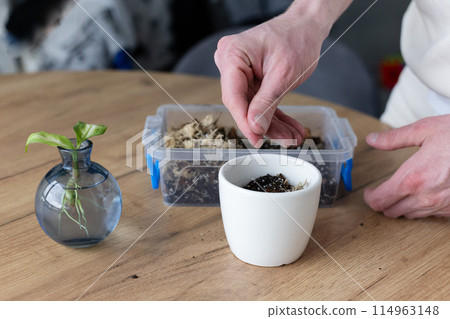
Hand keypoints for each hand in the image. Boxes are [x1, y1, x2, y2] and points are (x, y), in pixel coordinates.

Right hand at [214, 9, 329, 146]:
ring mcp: (239, 72)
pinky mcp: (249, 79)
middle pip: (243, 104)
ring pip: (253, 107)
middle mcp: (231, 62)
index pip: (233, 96)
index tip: (256, 139)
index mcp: (233, 55)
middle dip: (265, 125)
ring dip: (273, 124)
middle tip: (284, 141)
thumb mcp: (283, 75)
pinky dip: (275, 115)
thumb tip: (255, 128)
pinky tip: (289, 129)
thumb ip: (266, 103)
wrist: (306, 27)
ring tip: (292, 137)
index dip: (245, 121)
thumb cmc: (296, 39)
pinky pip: (260, 102)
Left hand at [364, 115, 449, 217]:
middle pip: (392, 211)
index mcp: (412, 178)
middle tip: (383, 191)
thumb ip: (394, 139)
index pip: (380, 200)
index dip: (370, 197)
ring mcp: (442, 206)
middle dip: (384, 202)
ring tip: (403, 192)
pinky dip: (423, 207)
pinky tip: (426, 193)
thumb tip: (372, 139)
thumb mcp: (425, 129)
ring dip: (402, 206)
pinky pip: (432, 215)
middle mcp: (426, 197)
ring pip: (411, 215)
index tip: (370, 191)